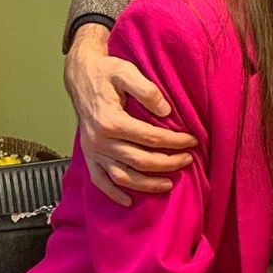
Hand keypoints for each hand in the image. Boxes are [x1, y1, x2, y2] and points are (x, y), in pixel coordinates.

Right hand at [64, 23, 196, 205]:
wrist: (80, 75)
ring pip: (123, 177)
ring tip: (169, 184)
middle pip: (141, 161)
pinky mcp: (88, 156)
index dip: (175, 142)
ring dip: (147, 184)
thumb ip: (147, 89)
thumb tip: (166, 111)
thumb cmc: (106, 72)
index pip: (151, 138)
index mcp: (111, 121)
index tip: (192, 141)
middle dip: (168, 163)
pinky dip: (114, 193)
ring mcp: (93, 151)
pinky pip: (100, 181)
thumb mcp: (127, 71)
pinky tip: (129, 200)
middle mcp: (100, 141)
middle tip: (188, 160)